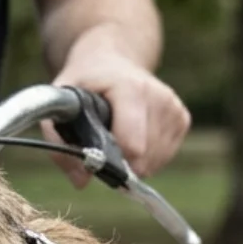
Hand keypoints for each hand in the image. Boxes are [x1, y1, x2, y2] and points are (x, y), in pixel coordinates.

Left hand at [44, 35, 190, 184]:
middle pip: (143, 158)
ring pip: (153, 162)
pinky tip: (133, 137)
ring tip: (117, 137)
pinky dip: (145, 157)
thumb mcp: (59, 106)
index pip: (132, 144)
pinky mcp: (183, 118)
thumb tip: (81, 182)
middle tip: (102, 144)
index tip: (95, 158)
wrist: (111, 61)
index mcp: (130, 88)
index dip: (113, 161)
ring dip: (131, 161)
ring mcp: (174, 107)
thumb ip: (59, 144)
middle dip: (119, 162)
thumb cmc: (84, 85)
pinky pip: (163, 158)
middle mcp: (159, 96)